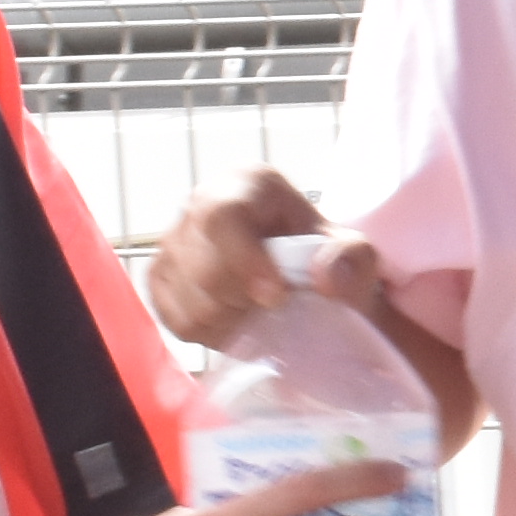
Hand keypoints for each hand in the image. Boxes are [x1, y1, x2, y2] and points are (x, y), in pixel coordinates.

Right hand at [150, 169, 359, 351]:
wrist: (306, 278)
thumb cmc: (326, 257)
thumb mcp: (356, 254)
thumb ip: (352, 260)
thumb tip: (325, 277)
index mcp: (245, 182)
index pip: (223, 217)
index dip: (245, 261)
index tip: (277, 296)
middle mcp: (198, 205)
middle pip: (204, 269)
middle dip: (247, 301)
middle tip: (280, 305)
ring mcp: (172, 243)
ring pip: (190, 302)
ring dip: (233, 321)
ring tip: (261, 311)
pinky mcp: (160, 279)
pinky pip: (176, 321)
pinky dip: (212, 333)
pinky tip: (238, 320)